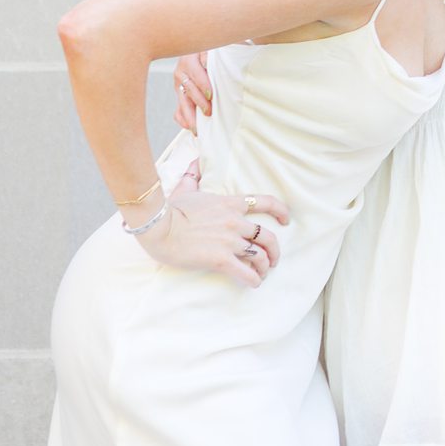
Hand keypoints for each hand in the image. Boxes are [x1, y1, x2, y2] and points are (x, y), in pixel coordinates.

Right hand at [131, 161, 293, 286]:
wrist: (158, 226)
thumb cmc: (170, 210)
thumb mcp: (186, 189)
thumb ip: (194, 176)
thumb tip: (194, 162)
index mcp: (231, 204)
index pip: (265, 202)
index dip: (281, 211)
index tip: (286, 219)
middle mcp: (235, 222)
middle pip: (267, 236)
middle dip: (274, 250)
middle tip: (273, 259)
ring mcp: (229, 241)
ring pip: (258, 255)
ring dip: (264, 266)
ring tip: (262, 273)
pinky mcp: (220, 259)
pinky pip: (244, 272)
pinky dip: (253, 279)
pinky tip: (254, 283)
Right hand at [171, 53, 212, 130]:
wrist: (195, 48)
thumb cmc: (207, 48)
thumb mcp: (209, 47)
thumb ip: (209, 56)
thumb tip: (209, 65)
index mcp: (188, 61)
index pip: (196, 75)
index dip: (203, 86)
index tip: (211, 95)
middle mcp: (180, 74)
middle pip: (189, 91)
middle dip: (199, 103)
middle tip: (208, 113)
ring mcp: (178, 85)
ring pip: (182, 102)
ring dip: (190, 116)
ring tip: (197, 128)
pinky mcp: (179, 93)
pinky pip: (178, 108)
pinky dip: (182, 118)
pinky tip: (188, 127)